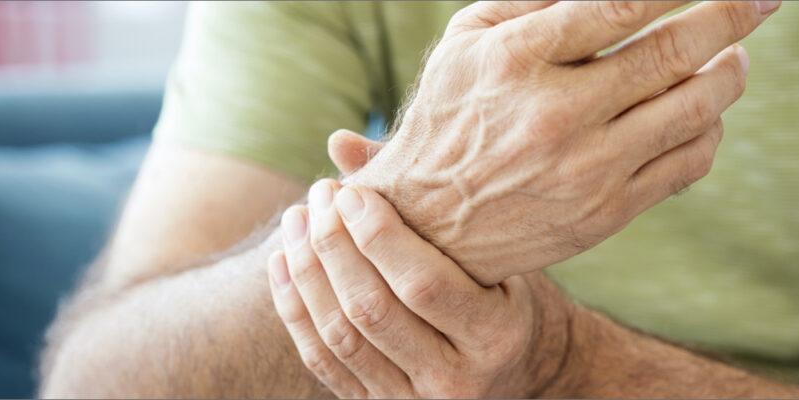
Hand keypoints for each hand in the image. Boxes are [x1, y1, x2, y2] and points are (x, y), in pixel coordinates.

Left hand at [268, 180, 570, 397]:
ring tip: (296, 221)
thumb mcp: (492, 254)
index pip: (422, 284)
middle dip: (334, 246)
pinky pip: (323, 362)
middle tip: (319, 196)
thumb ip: (425, 199)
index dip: (377, 236)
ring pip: (341, 337)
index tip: (350, 191)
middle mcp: (455, 378)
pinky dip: (295, 309)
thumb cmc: (502, 295)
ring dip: (308, 272)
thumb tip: (341, 143)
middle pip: (372, 310)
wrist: (515, 371)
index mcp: (494, 335)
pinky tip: (284, 262)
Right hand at [348, 1, 779, 284]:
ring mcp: (588, 168)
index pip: (623, 4)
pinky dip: (711, 131)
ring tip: (736, 58)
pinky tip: (706, 115)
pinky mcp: (608, 212)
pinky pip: (688, 164)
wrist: (429, 229)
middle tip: (762, 0)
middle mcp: (556, 113)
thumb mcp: (465, 42)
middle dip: (731, 16)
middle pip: (673, 53)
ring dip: (730, 74)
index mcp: (517, 58)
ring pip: (694, 111)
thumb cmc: (450, 119)